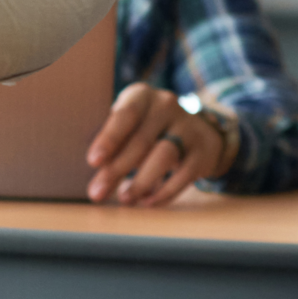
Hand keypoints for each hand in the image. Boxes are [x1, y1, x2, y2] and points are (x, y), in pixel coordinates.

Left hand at [84, 83, 229, 204]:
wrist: (197, 130)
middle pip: (141, 141)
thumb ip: (113, 148)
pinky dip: (165, 192)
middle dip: (116, 170)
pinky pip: (184, 175)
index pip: (125, 115)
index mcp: (142, 96)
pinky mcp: (203, 151)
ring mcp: (188, 127)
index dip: (109, 139)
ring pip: (164, 155)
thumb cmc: (147, 129)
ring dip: (141, 181)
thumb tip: (95, 182)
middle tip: (97, 193)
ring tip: (124, 199)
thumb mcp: (129, 127)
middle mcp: (166, 106)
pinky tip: (148, 202)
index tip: (93, 161)